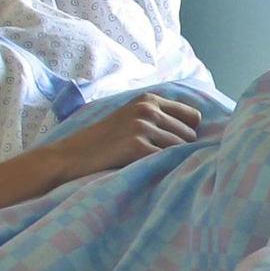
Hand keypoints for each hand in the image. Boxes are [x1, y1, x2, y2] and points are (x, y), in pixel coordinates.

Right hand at [40, 92, 201, 181]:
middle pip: (190, 134)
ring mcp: (142, 127)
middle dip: (181, 149)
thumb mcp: (130, 118)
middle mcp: (147, 109)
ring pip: (181, 148)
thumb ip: (158, 116)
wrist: (71, 156)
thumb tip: (198, 129)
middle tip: (161, 161)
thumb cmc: (103, 141)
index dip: (189, 133)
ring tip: (153, 166)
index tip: (176, 146)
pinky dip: (162, 168)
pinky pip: (166, 159)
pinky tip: (147, 170)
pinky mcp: (136, 146)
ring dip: (172, 160)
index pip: (193, 116)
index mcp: (148, 99)